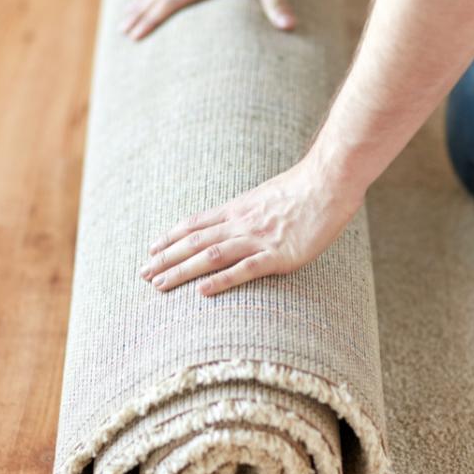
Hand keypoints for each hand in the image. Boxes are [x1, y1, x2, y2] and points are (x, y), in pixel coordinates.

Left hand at [140, 156, 361, 295]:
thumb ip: (251, 209)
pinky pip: (245, 269)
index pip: (196, 224)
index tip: (151, 249)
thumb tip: (239, 218)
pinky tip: (202, 292)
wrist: (330, 182)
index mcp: (239, 208)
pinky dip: (222, 281)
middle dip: (165, 258)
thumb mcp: (268, 194)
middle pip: (194, 242)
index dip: (170, 237)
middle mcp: (242, 223)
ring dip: (182, 271)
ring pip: (210, 256)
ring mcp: (259, 239)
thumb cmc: (306, 188)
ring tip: (159, 286)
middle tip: (143, 274)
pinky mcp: (279, 255)